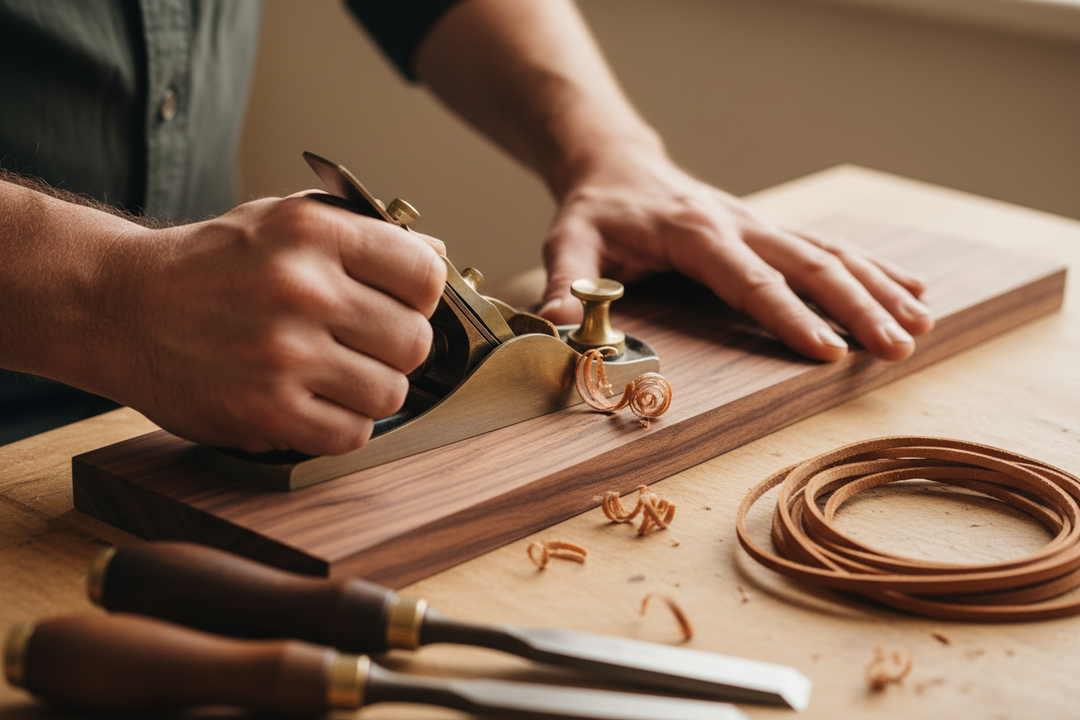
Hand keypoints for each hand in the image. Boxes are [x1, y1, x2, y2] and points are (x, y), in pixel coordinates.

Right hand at [113, 194, 445, 454]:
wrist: (120, 307)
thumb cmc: (212, 264)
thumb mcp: (284, 222)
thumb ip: (364, 235)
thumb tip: (440, 256)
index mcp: (313, 234)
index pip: (426, 274)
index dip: (420, 294)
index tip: (402, 302)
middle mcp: (303, 291)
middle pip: (415, 341)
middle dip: (397, 346)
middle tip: (364, 344)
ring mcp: (284, 355)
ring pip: (392, 393)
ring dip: (370, 390)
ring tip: (335, 374)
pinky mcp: (267, 411)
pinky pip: (351, 435)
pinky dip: (342, 425)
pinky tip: (315, 403)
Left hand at [537, 150, 932, 361]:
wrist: (618, 166)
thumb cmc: (596, 211)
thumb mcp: (570, 242)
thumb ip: (566, 283)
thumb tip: (558, 328)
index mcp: (695, 232)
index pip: (749, 279)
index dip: (788, 316)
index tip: (827, 351)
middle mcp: (740, 225)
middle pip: (809, 264)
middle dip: (856, 306)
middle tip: (897, 347)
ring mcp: (760, 225)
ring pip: (831, 253)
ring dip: (878, 287)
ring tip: (921, 323)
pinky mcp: (769, 230)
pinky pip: (830, 247)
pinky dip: (875, 267)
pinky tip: (914, 288)